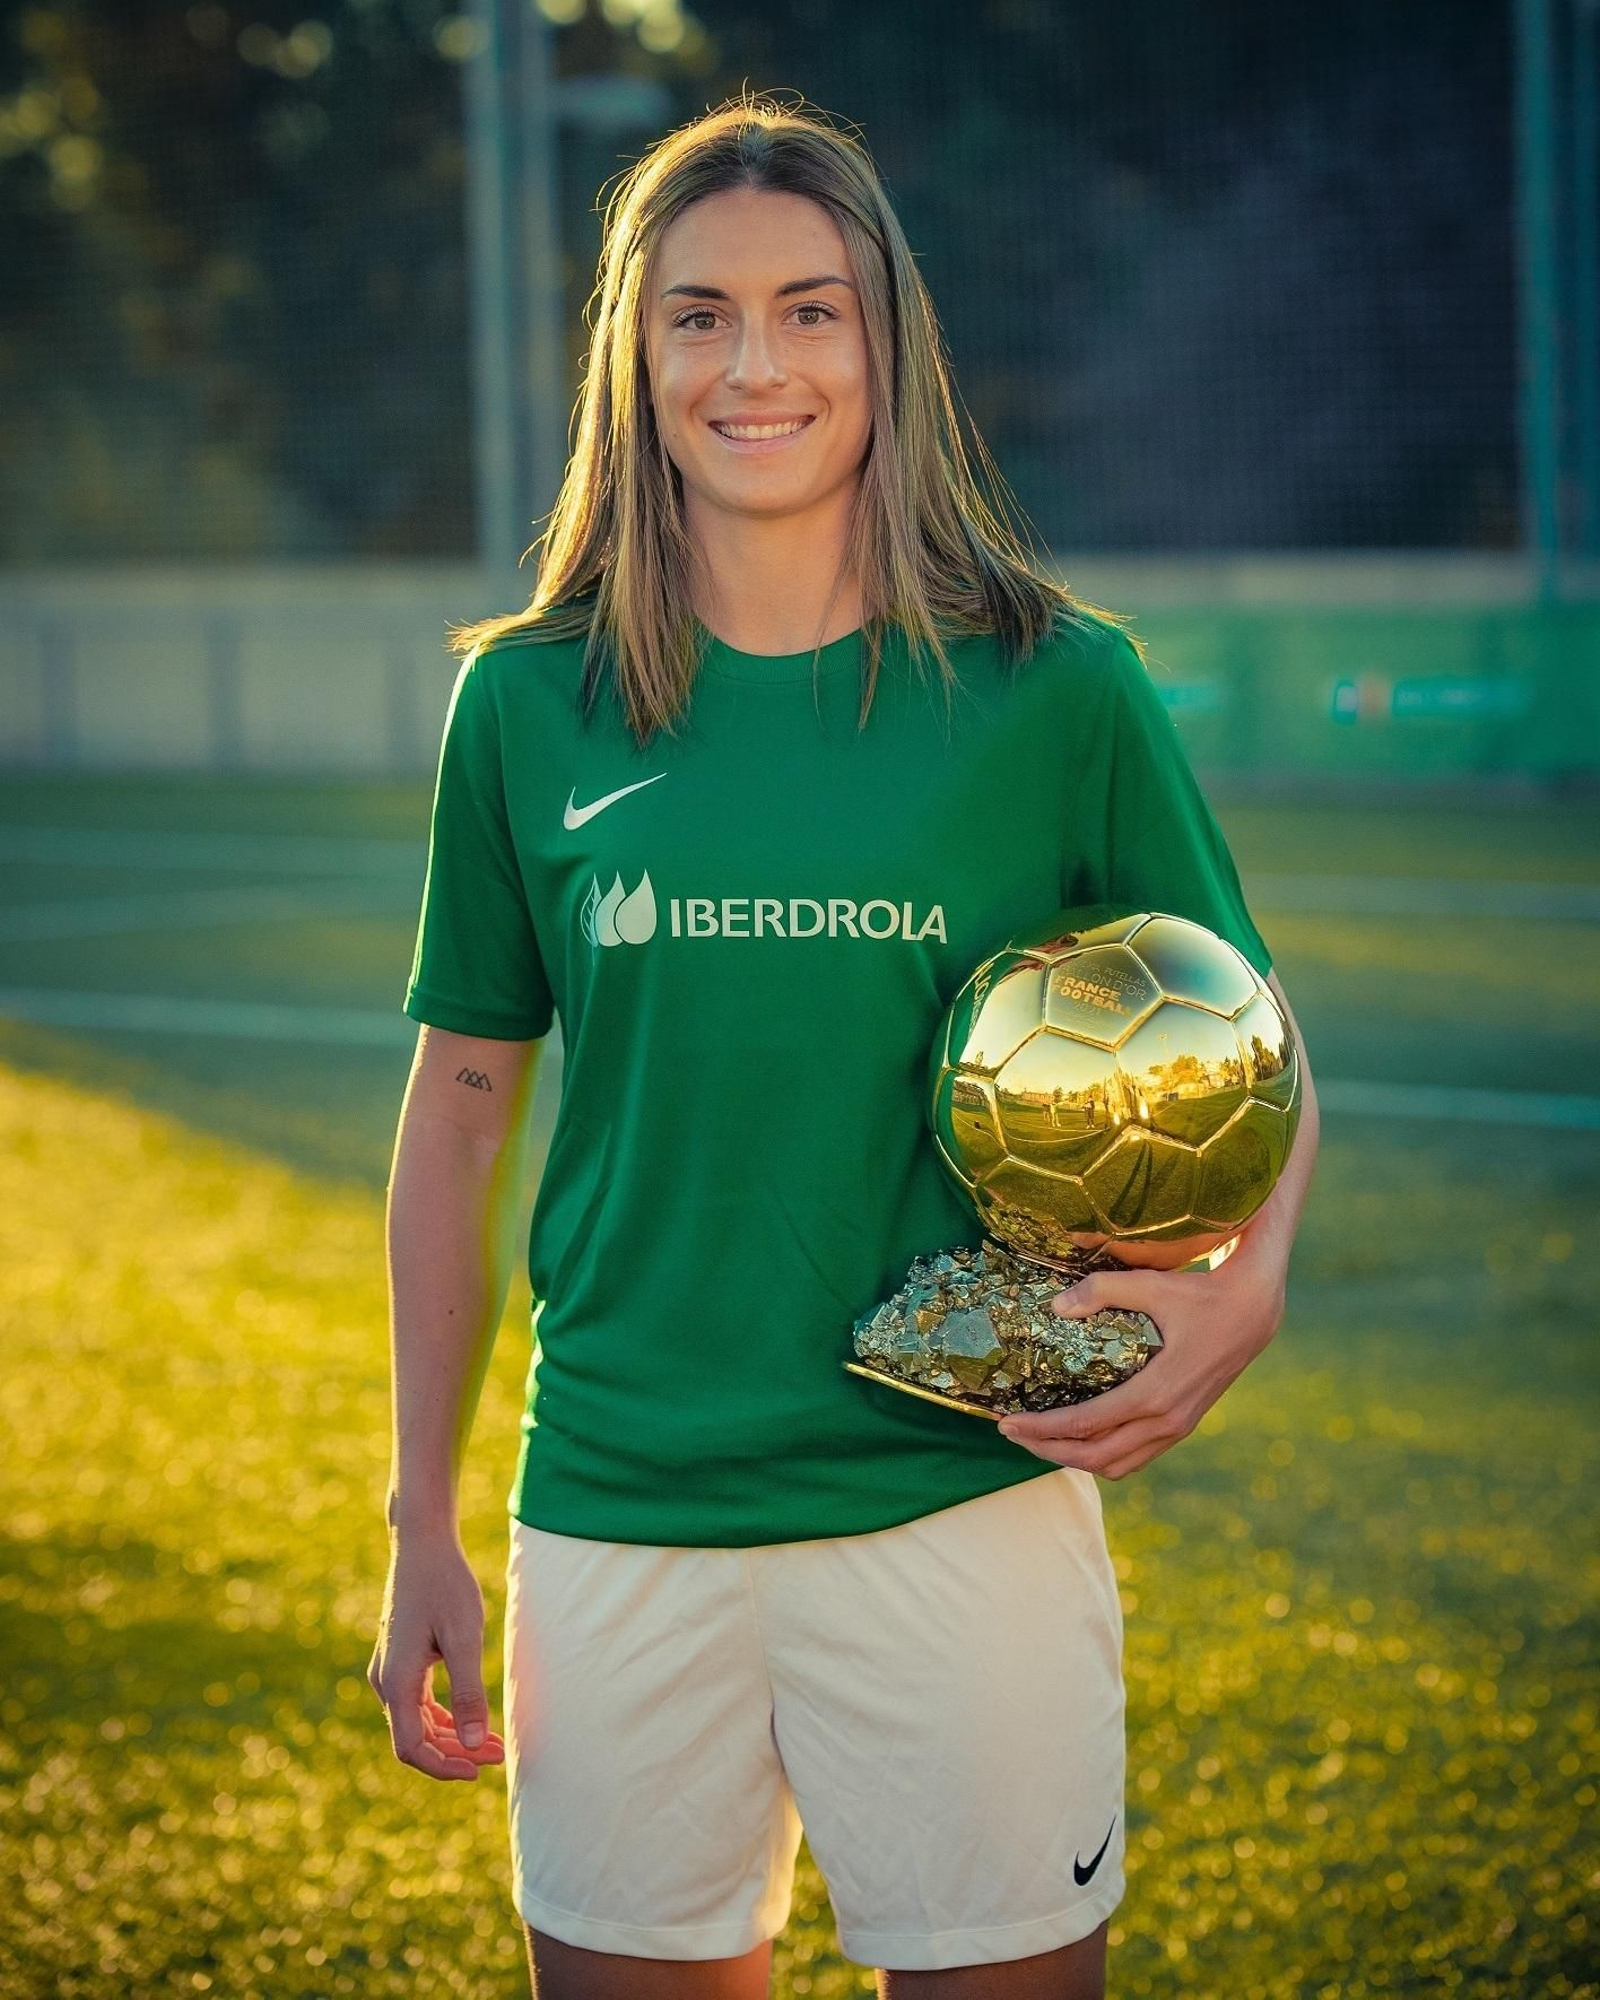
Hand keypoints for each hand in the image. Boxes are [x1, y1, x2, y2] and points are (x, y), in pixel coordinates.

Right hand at [367, 1528, 505, 1781]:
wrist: (422, 1544)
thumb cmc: (445, 1585)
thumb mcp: (464, 1638)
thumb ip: (469, 1692)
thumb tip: (475, 1744)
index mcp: (395, 1682)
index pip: (411, 1747)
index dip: (444, 1767)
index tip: (480, 1770)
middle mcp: (385, 1682)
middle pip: (415, 1740)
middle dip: (457, 1754)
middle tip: (502, 1754)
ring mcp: (389, 1672)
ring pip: (417, 1724)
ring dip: (453, 1738)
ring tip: (496, 1743)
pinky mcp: (400, 1661)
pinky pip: (418, 1705)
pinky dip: (445, 1718)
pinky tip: (474, 1720)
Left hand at [995, 1254, 1286, 1479]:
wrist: (1253, 1312)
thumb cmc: (1201, 1294)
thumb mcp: (1152, 1284)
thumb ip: (1102, 1291)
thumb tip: (1055, 1307)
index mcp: (1156, 1392)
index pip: (1086, 1424)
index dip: (1042, 1428)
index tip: (1006, 1421)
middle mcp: (1167, 1420)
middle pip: (1095, 1456)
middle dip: (1048, 1450)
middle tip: (1011, 1432)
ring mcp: (1177, 1427)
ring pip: (1116, 1465)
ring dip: (1074, 1459)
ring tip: (1039, 1439)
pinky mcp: (1182, 1425)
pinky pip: (1135, 1457)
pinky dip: (1102, 1455)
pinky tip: (1080, 1435)